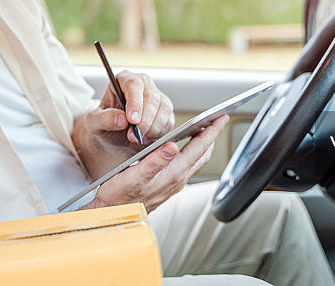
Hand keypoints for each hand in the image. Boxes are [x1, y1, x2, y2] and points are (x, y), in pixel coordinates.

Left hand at [73, 70, 174, 178]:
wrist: (114, 137)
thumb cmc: (103, 124)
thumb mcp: (94, 123)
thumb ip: (104, 119)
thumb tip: (121, 119)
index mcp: (123, 79)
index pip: (133, 84)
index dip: (135, 102)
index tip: (133, 120)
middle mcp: (142, 83)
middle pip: (152, 97)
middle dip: (144, 120)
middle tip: (133, 137)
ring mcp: (157, 96)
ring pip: (164, 108)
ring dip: (152, 128)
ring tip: (137, 139)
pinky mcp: (165, 110)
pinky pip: (169, 120)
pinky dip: (159, 132)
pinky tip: (146, 137)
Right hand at [79, 115, 228, 212]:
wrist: (113, 216)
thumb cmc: (119, 197)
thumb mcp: (134, 176)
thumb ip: (154, 161)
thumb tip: (172, 147)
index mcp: (172, 174)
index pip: (199, 148)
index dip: (211, 130)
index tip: (221, 117)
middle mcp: (177, 180)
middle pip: (202, 154)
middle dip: (211, 135)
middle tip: (217, 119)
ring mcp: (173, 185)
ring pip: (196, 161)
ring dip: (203, 144)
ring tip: (205, 130)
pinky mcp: (167, 187)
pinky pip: (187, 167)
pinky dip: (191, 153)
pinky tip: (184, 148)